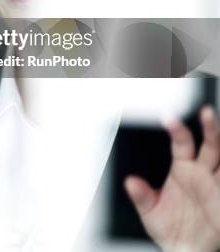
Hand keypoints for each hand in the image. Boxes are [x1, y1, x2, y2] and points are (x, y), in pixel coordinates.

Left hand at [124, 106, 219, 251]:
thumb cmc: (171, 230)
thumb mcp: (151, 213)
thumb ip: (142, 196)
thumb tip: (130, 182)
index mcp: (183, 169)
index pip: (182, 142)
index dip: (177, 129)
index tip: (170, 119)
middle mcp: (202, 173)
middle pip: (210, 145)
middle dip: (210, 128)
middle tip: (207, 113)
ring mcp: (216, 185)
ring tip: (216, 127)